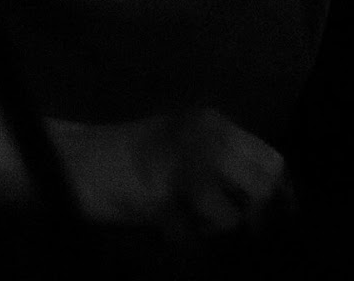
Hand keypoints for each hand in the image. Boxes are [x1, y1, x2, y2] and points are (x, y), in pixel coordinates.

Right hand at [59, 107, 294, 242]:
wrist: (78, 163)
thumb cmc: (123, 161)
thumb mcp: (178, 148)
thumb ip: (217, 162)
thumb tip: (262, 196)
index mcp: (212, 120)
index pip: (269, 155)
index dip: (275, 189)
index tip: (273, 216)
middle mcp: (212, 130)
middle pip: (268, 175)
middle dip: (258, 207)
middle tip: (233, 226)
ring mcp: (200, 152)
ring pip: (250, 199)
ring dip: (228, 220)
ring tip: (193, 222)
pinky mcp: (183, 181)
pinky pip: (219, 217)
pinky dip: (202, 232)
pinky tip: (174, 226)